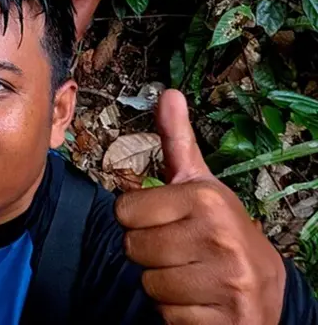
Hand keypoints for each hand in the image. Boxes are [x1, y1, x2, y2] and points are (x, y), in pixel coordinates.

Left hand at [115, 89, 286, 324]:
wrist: (270, 293)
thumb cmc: (224, 233)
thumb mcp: (203, 185)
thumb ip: (178, 142)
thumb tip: (169, 93)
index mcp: (205, 198)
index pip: (124, 211)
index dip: (139, 221)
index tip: (168, 224)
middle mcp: (219, 236)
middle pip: (132, 248)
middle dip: (150, 255)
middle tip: (180, 253)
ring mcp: (227, 281)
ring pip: (148, 285)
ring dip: (163, 287)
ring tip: (191, 276)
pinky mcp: (228, 319)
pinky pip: (168, 316)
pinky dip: (179, 315)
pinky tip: (201, 302)